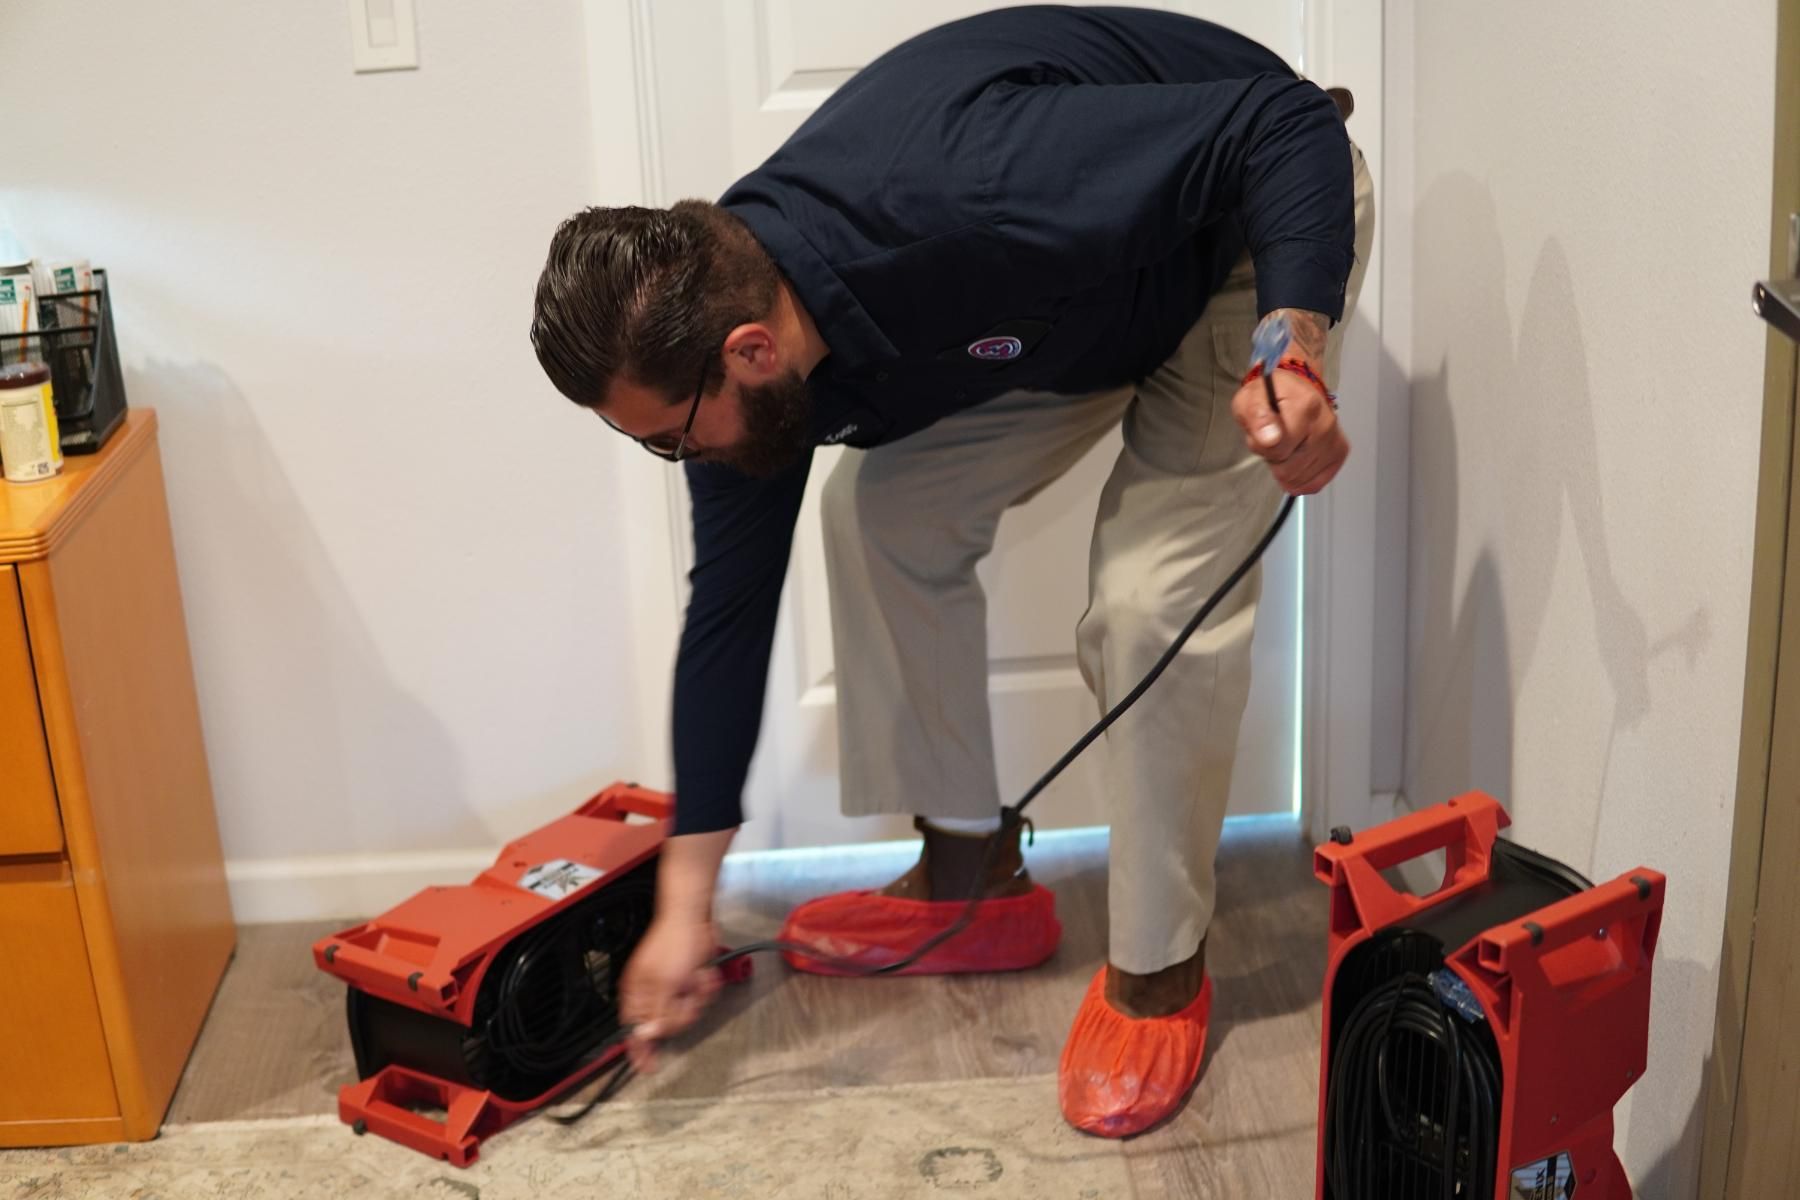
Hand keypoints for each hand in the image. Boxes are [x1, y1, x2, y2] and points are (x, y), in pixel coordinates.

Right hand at [619, 915, 721, 1073]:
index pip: (633, 1031)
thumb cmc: (674, 943)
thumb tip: (646, 1036)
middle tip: (687, 997)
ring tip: (696, 979)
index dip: (640, 1051)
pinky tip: (703, 974)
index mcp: (636, 994)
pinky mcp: (689, 982)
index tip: (647, 1068)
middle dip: (682, 1012)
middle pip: (666, 1025)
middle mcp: (652, 994)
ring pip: (687, 1012)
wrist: (694, 918)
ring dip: (696, 997)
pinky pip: (699, 999)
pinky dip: (705, 987)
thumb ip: (656, 1013)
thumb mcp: (665, 983)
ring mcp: (671, 988)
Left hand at [1231, 363, 1350, 494]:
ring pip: (1299, 479)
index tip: (1264, 432)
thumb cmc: (1272, 394)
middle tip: (1273, 438)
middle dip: (1273, 458)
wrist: (1294, 388)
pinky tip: (1296, 458)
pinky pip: (1314, 484)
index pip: (1277, 450)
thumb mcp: (1251, 400)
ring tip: (1285, 443)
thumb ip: (1257, 419)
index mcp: (1304, 406)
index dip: (1262, 446)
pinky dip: (1299, 477)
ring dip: (1285, 466)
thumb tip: (1270, 439)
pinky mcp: (1339, 453)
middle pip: (1288, 469)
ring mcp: (1334, 440)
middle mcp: (1325, 423)